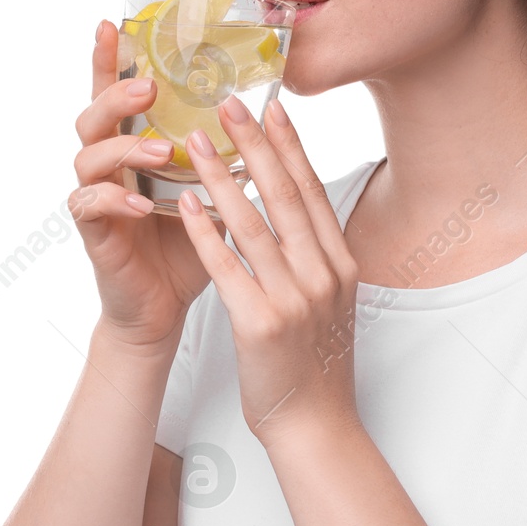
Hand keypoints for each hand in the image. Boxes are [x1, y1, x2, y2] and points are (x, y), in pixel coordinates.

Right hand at [68, 20, 225, 350]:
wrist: (168, 305)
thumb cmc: (191, 244)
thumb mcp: (214, 190)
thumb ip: (224, 152)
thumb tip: (267, 110)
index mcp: (134, 145)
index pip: (118, 93)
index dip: (110, 58)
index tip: (113, 22)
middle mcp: (108, 164)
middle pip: (93, 113)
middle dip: (116, 94)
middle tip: (149, 88)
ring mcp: (96, 196)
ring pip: (87, 155)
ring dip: (124, 147)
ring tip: (161, 150)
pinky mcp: (93, 231)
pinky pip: (89, 205)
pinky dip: (116, 201)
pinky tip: (144, 205)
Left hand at [174, 94, 361, 447]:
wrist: (314, 424)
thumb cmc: (315, 363)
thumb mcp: (332, 302)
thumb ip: (319, 257)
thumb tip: (303, 211)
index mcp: (342, 264)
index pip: (312, 191)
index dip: (290, 146)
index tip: (272, 107)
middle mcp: (323, 274)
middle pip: (283, 195)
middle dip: (254, 143)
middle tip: (227, 102)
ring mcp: (294, 298)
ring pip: (252, 223)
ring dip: (221, 177)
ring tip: (194, 141)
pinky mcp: (260, 322)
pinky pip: (227, 266)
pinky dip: (205, 231)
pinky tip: (185, 204)